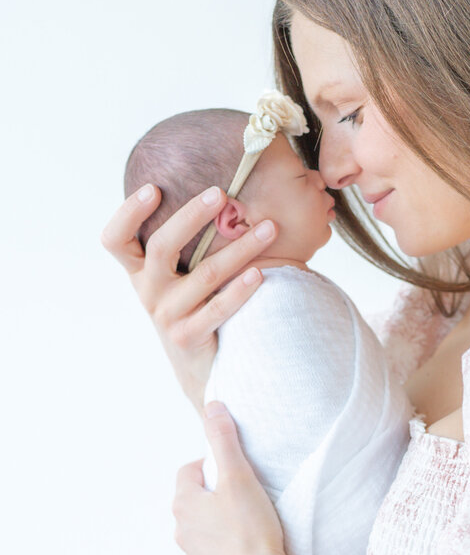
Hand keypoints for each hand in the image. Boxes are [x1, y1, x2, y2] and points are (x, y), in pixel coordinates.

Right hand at [100, 184, 276, 409]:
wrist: (197, 366)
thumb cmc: (192, 306)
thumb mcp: (176, 276)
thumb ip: (185, 243)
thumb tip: (221, 192)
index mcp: (139, 272)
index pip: (115, 240)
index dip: (128, 213)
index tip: (152, 188)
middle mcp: (148, 291)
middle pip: (161, 246)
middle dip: (191, 215)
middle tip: (220, 192)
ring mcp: (167, 315)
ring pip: (205, 275)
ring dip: (240, 248)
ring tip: (269, 229)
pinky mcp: (189, 336)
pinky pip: (218, 309)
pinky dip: (241, 290)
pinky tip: (261, 273)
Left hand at [173, 401, 292, 554]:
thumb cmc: (253, 529)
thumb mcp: (240, 476)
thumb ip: (225, 440)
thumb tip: (212, 407)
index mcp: (184, 505)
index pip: (189, 472)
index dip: (211, 467)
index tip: (233, 473)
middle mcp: (181, 534)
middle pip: (193, 506)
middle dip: (214, 500)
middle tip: (244, 500)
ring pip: (200, 538)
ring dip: (216, 532)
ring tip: (245, 531)